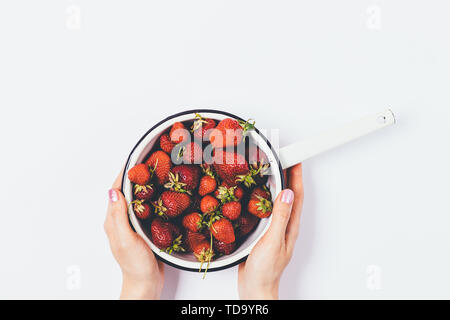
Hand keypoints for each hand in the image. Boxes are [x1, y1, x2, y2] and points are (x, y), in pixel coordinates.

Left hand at [104, 171, 163, 298]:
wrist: (146, 283)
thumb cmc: (135, 265)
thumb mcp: (126, 240)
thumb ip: (119, 217)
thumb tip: (113, 191)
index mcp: (113, 220)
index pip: (116, 190)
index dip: (125, 173)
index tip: (136, 159)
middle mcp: (121, 220)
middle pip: (127, 191)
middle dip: (137, 175)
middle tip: (150, 162)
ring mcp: (133, 224)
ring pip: (138, 198)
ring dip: (146, 185)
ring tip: (158, 172)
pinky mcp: (144, 228)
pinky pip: (148, 208)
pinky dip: (154, 197)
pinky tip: (164, 194)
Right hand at [238, 164, 303, 299]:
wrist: (254, 288)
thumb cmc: (265, 270)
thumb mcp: (273, 241)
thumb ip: (280, 217)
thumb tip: (286, 193)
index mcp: (290, 226)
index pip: (296, 195)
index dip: (297, 176)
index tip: (295, 159)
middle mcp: (284, 225)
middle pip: (288, 195)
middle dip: (288, 176)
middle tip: (283, 158)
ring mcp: (274, 228)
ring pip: (276, 201)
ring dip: (275, 184)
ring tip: (271, 170)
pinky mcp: (263, 232)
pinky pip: (265, 209)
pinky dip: (263, 197)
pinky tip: (255, 194)